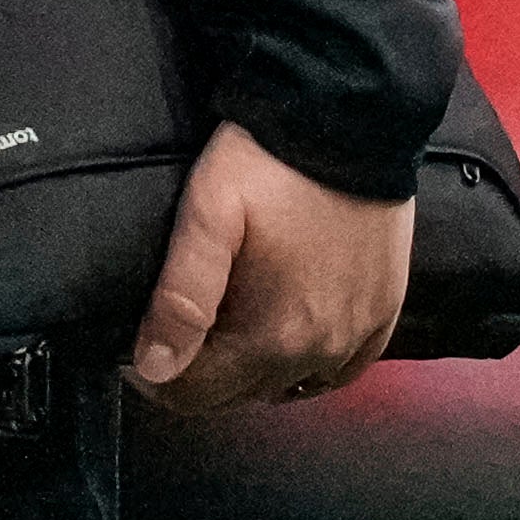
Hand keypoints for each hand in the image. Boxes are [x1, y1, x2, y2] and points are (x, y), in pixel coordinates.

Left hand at [127, 119, 410, 416]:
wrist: (352, 124)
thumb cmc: (269, 166)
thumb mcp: (207, 217)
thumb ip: (181, 296)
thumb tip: (154, 367)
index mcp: (273, 337)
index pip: (198, 394)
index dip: (154, 377)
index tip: (132, 348)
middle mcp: (322, 351)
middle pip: (241, 395)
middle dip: (198, 375)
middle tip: (170, 332)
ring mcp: (360, 336)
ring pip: (288, 385)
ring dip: (248, 372)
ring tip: (219, 328)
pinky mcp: (386, 313)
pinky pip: (339, 369)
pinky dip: (303, 365)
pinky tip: (282, 336)